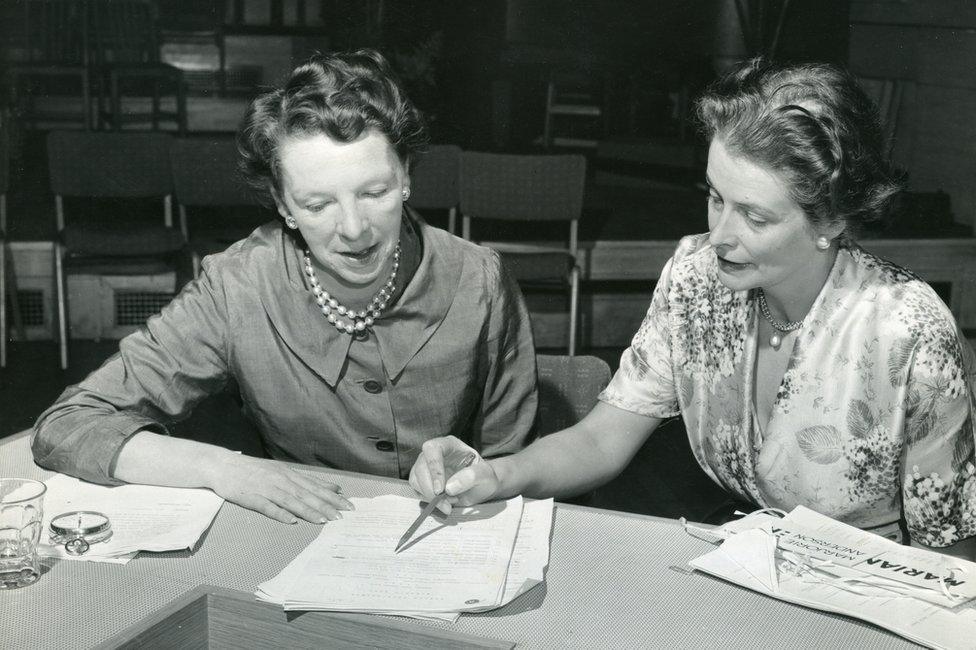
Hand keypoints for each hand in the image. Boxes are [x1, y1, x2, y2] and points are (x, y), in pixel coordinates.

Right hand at [207, 454, 353, 523]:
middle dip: (326, 505)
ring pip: (292, 501)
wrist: (222, 465)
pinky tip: (291, 521)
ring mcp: (266, 489)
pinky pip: (268, 507)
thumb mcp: (281, 470)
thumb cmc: (253, 470)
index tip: (347, 504)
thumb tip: (330, 487)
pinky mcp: (252, 498)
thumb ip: (304, 480)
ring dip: (309, 511)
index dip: (332, 496)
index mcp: (288, 474)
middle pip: (307, 494)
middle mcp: (281, 480)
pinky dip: (280, 514)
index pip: (315, 486)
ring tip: (324, 520)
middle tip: (342, 515)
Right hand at [409, 436, 498, 514]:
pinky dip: (428, 501)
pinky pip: (417, 491)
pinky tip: (444, 504)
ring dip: (429, 497)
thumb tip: (449, 487)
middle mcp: (433, 454)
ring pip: (415, 480)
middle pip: (420, 467)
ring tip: (449, 504)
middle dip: (430, 490)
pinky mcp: (422, 481)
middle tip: (446, 505)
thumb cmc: (484, 477)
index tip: (440, 490)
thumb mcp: (486, 475)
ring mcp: (426, 467)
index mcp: (449, 445)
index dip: (434, 468)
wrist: (480, 487)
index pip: (432, 449)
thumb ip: (472, 477)